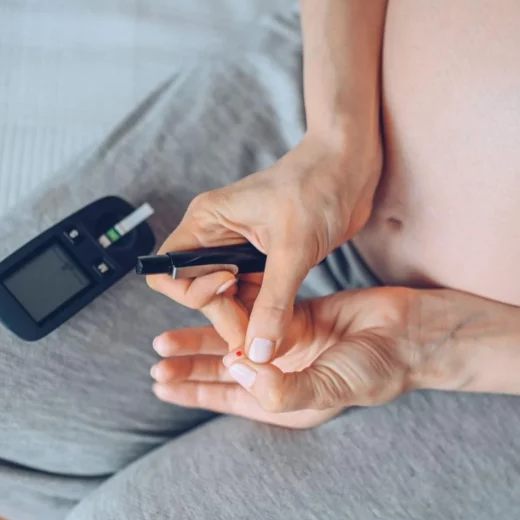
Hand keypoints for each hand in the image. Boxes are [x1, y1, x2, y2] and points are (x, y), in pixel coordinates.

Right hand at [146, 130, 381, 359]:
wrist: (352, 168)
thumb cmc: (318, 186)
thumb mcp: (293, 249)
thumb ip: (273, 304)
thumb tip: (258, 350)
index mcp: (206, 222)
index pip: (168, 271)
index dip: (192, 294)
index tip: (230, 290)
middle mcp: (216, 239)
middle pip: (198, 295)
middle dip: (225, 316)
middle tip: (259, 336)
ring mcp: (239, 253)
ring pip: (226, 303)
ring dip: (246, 321)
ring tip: (273, 335)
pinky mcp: (264, 264)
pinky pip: (251, 300)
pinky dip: (263, 317)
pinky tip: (281, 327)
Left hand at [150, 286, 418, 428]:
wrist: (412, 334)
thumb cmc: (377, 369)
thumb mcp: (329, 386)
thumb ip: (282, 388)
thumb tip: (236, 371)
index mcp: (286, 400)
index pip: (230, 399)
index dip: (195, 391)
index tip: (161, 383)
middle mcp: (283, 374)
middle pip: (225, 369)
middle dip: (190, 363)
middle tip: (157, 355)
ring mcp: (289, 345)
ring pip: (235, 339)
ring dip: (205, 336)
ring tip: (170, 334)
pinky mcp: (299, 316)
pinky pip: (257, 311)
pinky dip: (235, 306)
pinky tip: (211, 300)